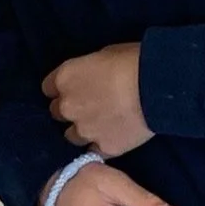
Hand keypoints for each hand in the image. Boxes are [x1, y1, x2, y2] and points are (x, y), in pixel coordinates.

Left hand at [44, 43, 150, 157]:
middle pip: (57, 113)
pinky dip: (101, 145)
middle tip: (91, 106)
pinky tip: (114, 138)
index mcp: (64, 78)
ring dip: (82, 131)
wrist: (156, 87)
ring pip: (71, 136)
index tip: (76, 89)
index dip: (63, 89)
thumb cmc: (133, 61)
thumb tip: (92, 78)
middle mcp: (68, 106)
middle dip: (71, 110)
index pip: (48, 89)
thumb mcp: (103, 55)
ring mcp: (84, 130)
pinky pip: (95, 150)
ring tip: (102, 125)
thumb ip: (88, 71)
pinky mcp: (103, 147)